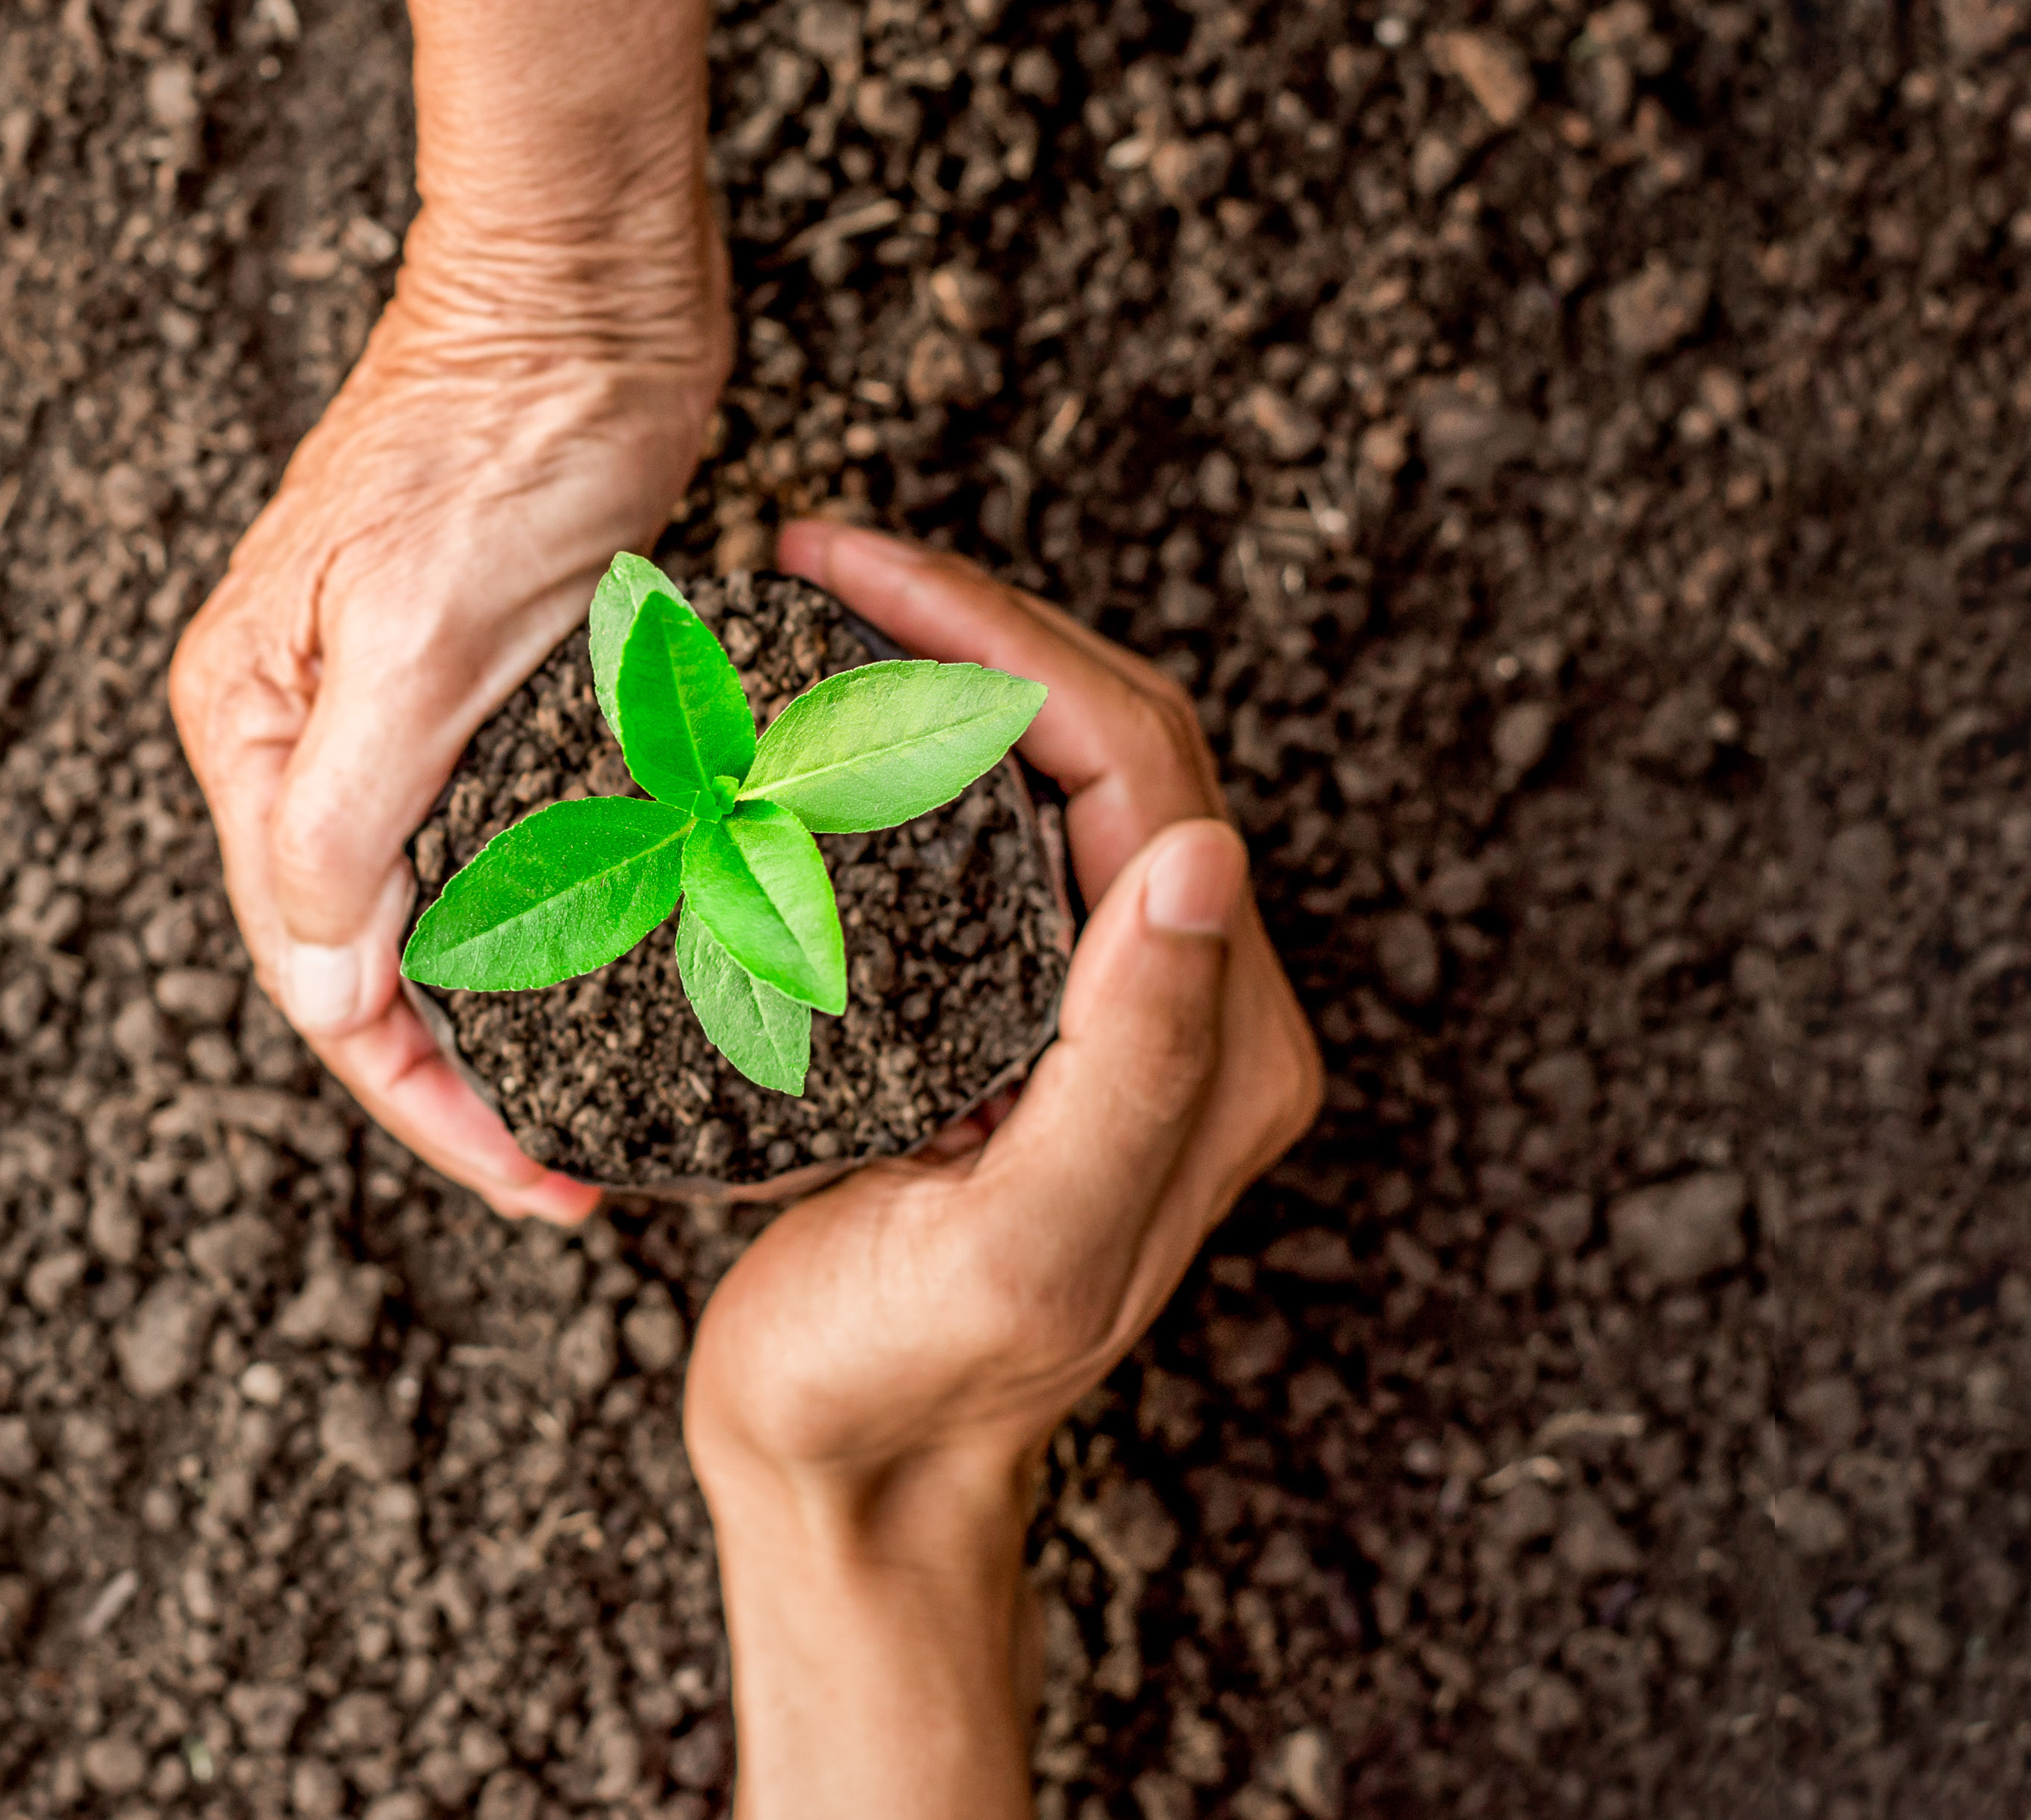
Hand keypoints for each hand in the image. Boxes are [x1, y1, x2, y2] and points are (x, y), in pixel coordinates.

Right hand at [168, 209, 727, 1222]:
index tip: (535, 1183)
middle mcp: (301, 733)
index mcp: (255, 730)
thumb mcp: (416, 636)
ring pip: (432, 911)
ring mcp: (385, 710)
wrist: (584, 284)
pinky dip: (541, 920)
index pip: (320, 974)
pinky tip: (610, 972)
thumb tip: (320, 984)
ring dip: (505, 1014)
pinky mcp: (475, 683)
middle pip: (366, 961)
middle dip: (460, 1081)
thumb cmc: (502, 434)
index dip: (425, 1102)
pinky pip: (492, 843)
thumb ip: (349, 817)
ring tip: (599, 1105)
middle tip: (576, 1173)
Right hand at [685, 524, 1322, 1818]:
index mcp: (1214, 1043)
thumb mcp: (1023, 1243)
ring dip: (947, 667)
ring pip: (1052, 769)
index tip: (847, 570)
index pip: (1134, 761)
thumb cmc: (907, 1379)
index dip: (998, 640)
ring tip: (816, 607)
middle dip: (970, 623)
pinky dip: (912, 749)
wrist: (845, 1472)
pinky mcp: (1023, 1015)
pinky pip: (994, 833)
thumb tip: (1205, 853)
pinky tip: (820, 723)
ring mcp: (1105, 1004)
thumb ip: (1131, 1063)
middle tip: (818, 558)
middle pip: (1106, 737)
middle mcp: (1185, 1005)